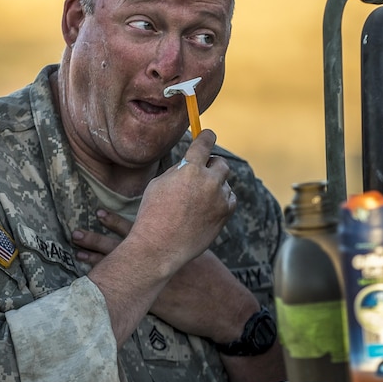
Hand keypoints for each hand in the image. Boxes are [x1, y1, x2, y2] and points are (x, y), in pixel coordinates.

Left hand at [75, 210, 256, 342]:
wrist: (222, 306)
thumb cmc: (213, 277)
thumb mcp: (200, 249)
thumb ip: (185, 235)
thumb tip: (174, 222)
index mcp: (168, 246)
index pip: (137, 230)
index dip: (115, 222)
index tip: (98, 212)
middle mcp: (157, 262)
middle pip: (121, 249)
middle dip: (97, 241)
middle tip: (75, 233)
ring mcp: (154, 282)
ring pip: (120, 270)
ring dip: (97, 262)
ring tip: (77, 254)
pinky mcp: (153, 302)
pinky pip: (125, 292)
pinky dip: (108, 287)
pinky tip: (91, 287)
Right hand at [126, 129, 237, 269]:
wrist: (159, 247)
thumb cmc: (152, 214)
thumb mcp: (158, 184)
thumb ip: (178, 170)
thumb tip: (191, 163)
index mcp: (190, 169)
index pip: (204, 143)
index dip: (206, 137)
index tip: (208, 134)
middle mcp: (209, 181)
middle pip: (220, 163)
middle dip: (212, 165)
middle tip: (204, 171)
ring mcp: (219, 199)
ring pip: (225, 183)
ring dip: (215, 185)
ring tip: (198, 198)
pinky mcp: (225, 214)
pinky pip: (229, 200)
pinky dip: (221, 200)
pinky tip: (207, 207)